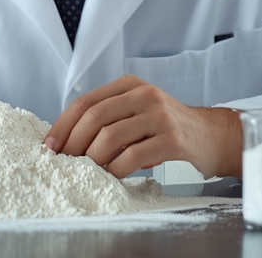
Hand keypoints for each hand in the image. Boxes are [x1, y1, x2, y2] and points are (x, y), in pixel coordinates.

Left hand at [42, 76, 242, 179]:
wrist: (212, 136)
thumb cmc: (167, 127)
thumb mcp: (138, 111)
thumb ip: (109, 117)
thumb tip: (66, 139)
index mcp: (129, 85)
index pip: (85, 101)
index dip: (63, 125)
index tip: (49, 145)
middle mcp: (144, 95)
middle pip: (94, 116)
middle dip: (73, 142)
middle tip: (65, 161)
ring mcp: (159, 115)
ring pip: (110, 136)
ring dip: (93, 158)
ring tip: (90, 170)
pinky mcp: (172, 139)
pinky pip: (133, 156)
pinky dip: (117, 169)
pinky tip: (114, 175)